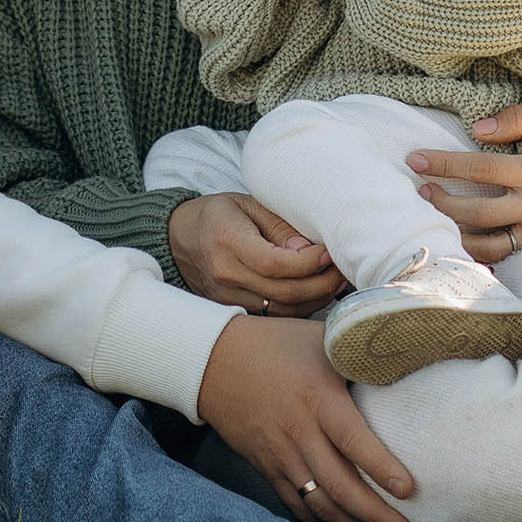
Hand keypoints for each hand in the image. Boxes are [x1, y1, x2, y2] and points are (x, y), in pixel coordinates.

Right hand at [168, 193, 344, 315]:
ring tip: (334, 281)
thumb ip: (280, 225)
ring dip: (316, 299)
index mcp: (229, 242)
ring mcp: (229, 298)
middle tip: (342, 269)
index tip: (329, 252)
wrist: (179, 238)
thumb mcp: (248, 204)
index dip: (309, 263)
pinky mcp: (234, 311)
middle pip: (284, 293)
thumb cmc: (217, 216)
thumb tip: (311, 250)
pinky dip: (300, 308)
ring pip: (283, 311)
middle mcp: (227, 276)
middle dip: (323, 284)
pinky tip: (315, 293)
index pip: (275, 264)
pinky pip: (274, 317)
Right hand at [198, 315, 416, 521]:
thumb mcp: (320, 338)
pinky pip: (295, 505)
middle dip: (376, 516)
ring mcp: (280, 456)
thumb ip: (357, 354)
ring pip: (319, 505)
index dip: (381, 467)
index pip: (352, 440)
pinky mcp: (266, 468)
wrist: (212, 361)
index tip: (408, 489)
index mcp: (317, 398)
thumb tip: (402, 359)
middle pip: (339, 486)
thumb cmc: (274, 344)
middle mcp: (298, 433)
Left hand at [409, 105, 521, 261]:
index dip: (443, 163)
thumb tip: (477, 129)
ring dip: (455, 233)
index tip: (413, 159)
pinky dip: (479, 254)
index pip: (479, 168)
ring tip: (436, 217)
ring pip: (486, 244)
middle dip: (441, 201)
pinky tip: (461, 241)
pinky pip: (505, 258)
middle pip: (475, 211)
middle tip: (421, 191)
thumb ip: (520, 119)